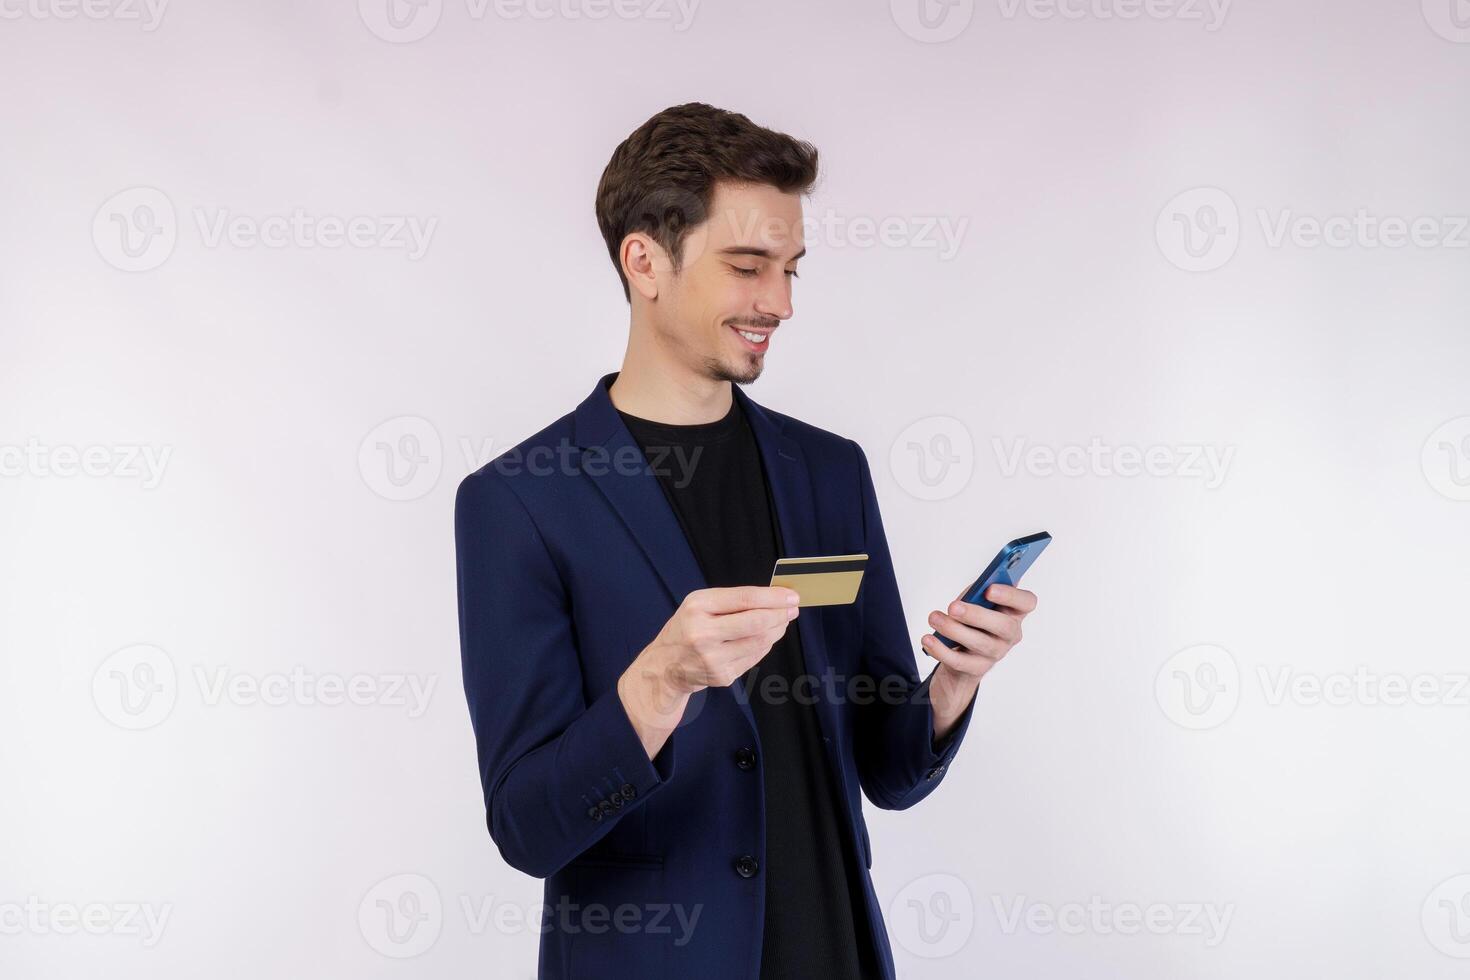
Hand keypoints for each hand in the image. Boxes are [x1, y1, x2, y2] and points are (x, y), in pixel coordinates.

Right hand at [618, 586, 798, 757]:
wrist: (664, 667)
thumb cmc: (686, 629)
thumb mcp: (699, 606)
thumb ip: (732, 601)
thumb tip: (775, 598)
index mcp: (697, 607)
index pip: (745, 598)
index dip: (774, 597)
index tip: (791, 595)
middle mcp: (702, 633)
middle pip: (756, 622)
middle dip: (780, 614)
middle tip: (793, 609)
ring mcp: (712, 658)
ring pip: (759, 642)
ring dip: (777, 630)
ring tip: (782, 622)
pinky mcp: (722, 675)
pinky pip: (754, 657)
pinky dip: (765, 645)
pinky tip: (766, 638)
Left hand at [920, 583, 1037, 684]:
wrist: (962, 653)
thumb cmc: (971, 619)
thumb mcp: (976, 601)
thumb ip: (978, 592)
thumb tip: (976, 588)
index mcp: (1014, 612)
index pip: (1027, 602)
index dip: (1011, 595)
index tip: (989, 588)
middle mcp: (1010, 634)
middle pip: (1004, 626)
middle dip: (977, 615)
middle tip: (953, 607)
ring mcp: (996, 653)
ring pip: (980, 643)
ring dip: (953, 629)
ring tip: (934, 618)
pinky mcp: (978, 668)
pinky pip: (960, 661)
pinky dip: (941, 650)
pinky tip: (928, 639)